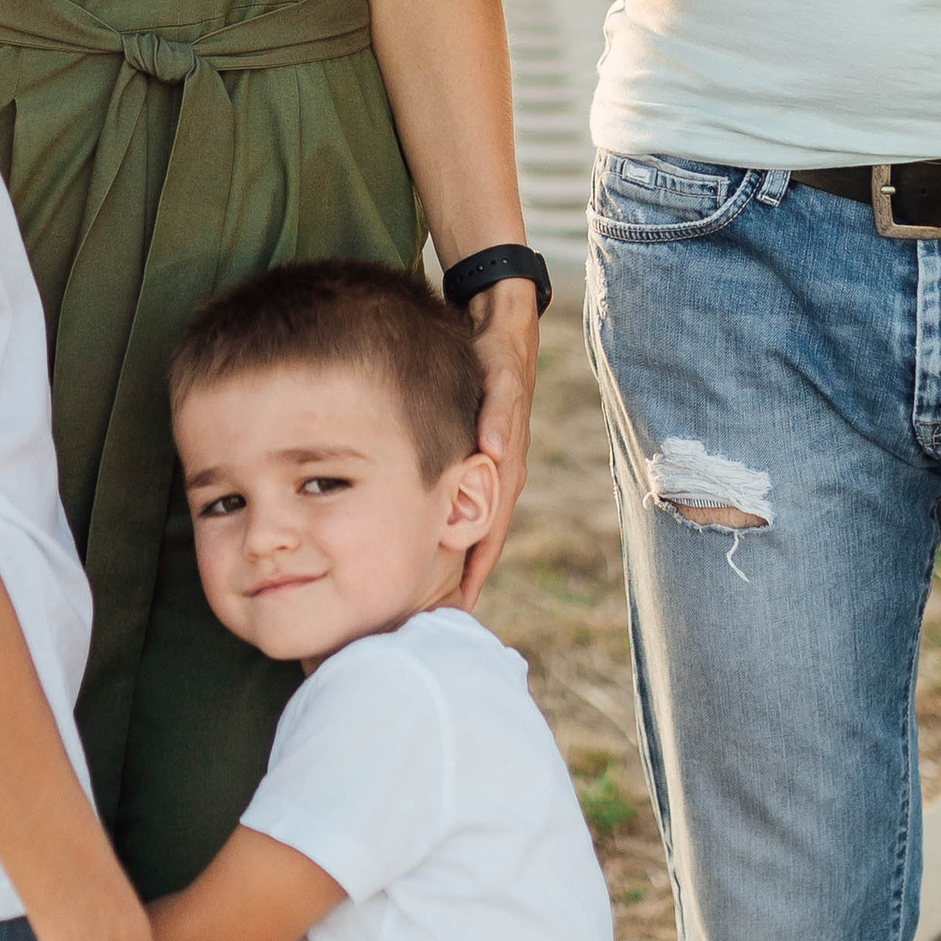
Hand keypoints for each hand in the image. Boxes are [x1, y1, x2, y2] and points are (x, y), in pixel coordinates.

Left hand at [459, 284, 537, 608]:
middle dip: (464, 575)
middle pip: (481, 536)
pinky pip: (470, 501)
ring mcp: (493, 464)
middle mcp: (500, 470)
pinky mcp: (484, 453)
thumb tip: (491, 451)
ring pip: (474, 523)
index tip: (458, 605)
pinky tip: (439, 542)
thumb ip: (496, 413)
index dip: (475, 569)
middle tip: (437, 614)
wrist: (504, 325)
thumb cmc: (497, 352)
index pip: (490, 529)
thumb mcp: (498, 379)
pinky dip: (457, 528)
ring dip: (459, 557)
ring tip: (436, 592)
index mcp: (504, 462)